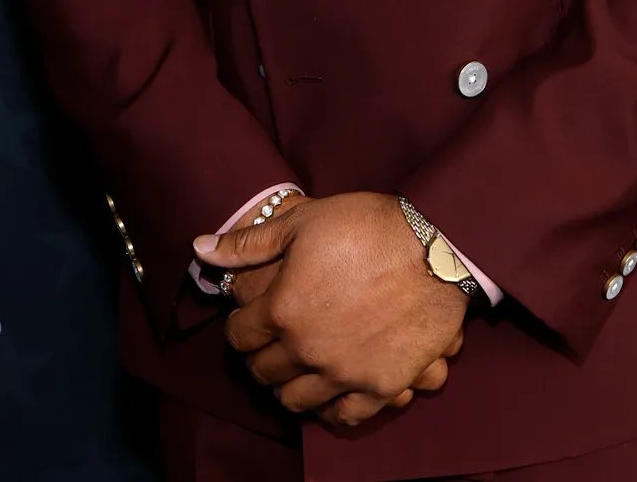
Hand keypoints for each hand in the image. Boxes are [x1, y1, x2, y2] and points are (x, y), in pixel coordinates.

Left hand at [202, 190, 469, 425]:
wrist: (435, 247)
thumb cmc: (368, 226)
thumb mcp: (303, 221)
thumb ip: (249, 243)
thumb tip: (201, 248)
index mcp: (282, 309)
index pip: (239, 335)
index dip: (240, 323)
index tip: (250, 315)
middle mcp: (306, 350)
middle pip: (264, 371)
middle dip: (261, 354)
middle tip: (272, 339)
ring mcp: (343, 374)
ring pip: (296, 399)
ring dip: (290, 383)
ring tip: (299, 364)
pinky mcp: (379, 387)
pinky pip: (343, 416)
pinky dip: (331, 408)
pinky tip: (331, 391)